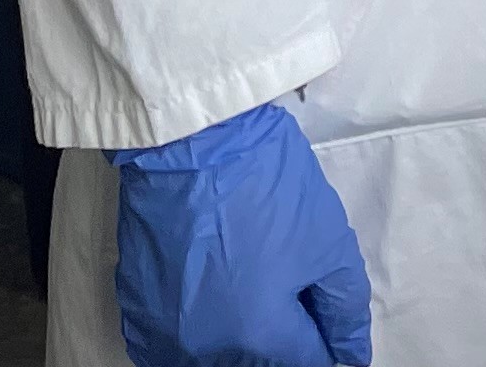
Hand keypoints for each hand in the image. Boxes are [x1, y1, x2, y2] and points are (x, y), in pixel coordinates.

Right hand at [113, 104, 373, 366]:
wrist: (190, 140)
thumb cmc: (267, 185)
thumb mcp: (328, 242)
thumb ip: (345, 307)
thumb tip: (350, 351)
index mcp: (259, 337)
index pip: (307, 361)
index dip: (324, 338)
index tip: (321, 309)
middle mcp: (206, 350)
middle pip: (259, 361)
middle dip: (282, 334)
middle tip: (285, 284)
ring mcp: (164, 333)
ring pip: (215, 353)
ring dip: (238, 333)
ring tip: (246, 279)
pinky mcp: (134, 310)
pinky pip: (172, 340)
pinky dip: (196, 325)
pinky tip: (208, 287)